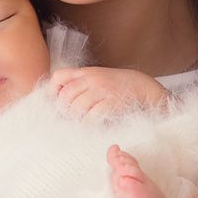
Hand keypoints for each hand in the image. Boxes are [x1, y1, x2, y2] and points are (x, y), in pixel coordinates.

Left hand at [48, 65, 167, 115]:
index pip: (59, 77)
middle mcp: (93, 79)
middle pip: (65, 95)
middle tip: (70, 117)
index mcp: (87, 72)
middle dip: (64, 109)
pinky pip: (91, 117)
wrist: (145, 89)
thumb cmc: (120, 86)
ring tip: (81, 122)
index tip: (55, 101)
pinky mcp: (111, 103)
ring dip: (76, 118)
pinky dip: (88, 124)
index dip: (52, 91)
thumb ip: (81, 84)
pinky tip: (92, 125)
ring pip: (76, 107)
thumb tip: (59, 97)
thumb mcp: (99, 78)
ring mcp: (102, 90)